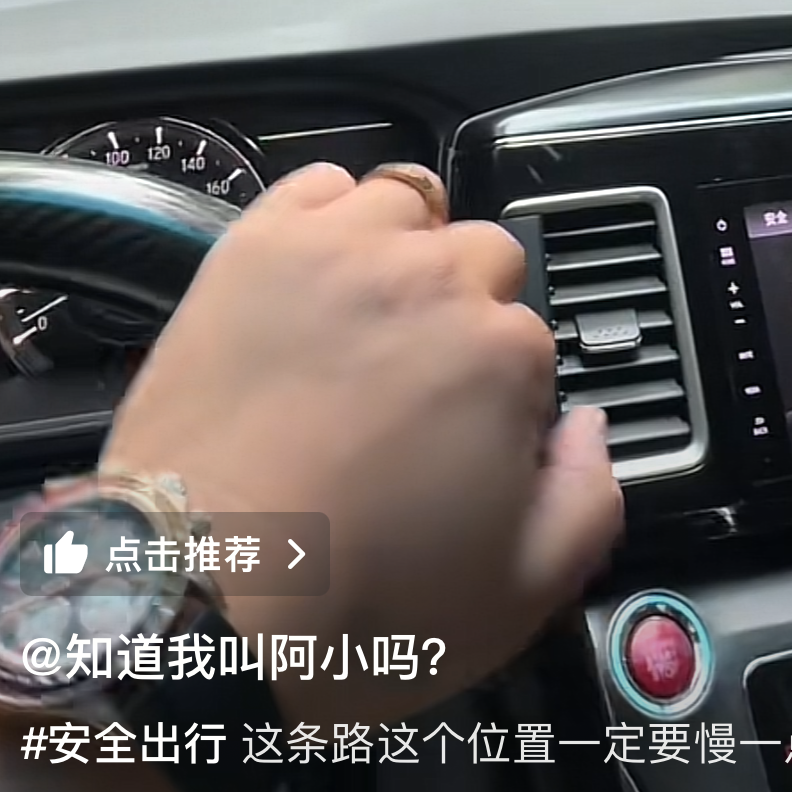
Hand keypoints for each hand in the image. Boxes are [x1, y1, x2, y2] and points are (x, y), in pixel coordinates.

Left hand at [105, 164, 622, 709]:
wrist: (200, 597)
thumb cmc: (362, 607)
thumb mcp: (519, 593)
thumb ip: (590, 499)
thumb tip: (592, 428)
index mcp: (505, 353)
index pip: (534, 341)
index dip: (506, 397)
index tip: (465, 443)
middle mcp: (430, 280)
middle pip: (481, 258)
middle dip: (462, 315)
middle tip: (412, 391)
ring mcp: (337, 251)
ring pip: (407, 206)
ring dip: (402, 252)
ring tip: (365, 322)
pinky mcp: (254, 244)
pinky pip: (316, 184)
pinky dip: (328, 216)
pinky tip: (315, 275)